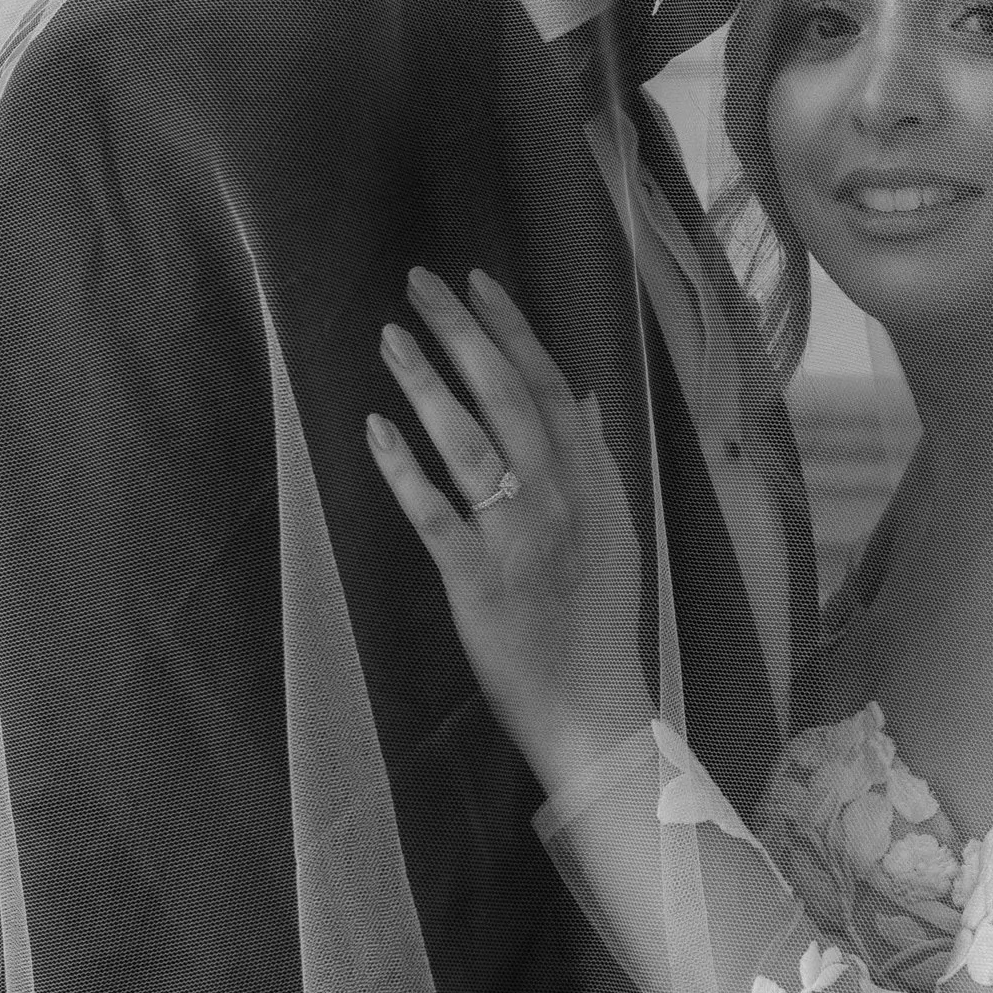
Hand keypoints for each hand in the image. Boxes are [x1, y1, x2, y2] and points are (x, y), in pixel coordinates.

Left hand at [366, 269, 649, 795]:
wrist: (596, 709)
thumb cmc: (600, 622)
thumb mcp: (617, 532)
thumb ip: (597, 462)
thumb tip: (582, 397)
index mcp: (592, 486)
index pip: (550, 387)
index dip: (512, 330)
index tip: (478, 283)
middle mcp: (559, 502)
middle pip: (506, 398)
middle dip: (461, 333)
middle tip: (421, 283)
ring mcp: (517, 540)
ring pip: (468, 443)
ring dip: (427, 384)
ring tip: (392, 337)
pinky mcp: (477, 581)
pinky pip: (435, 514)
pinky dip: (404, 469)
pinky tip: (375, 428)